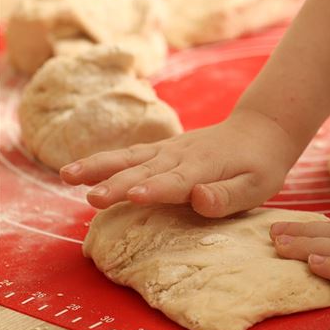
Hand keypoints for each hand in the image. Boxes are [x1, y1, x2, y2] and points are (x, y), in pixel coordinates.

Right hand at [60, 109, 299, 216]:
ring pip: (130, 158)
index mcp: (204, 168)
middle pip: (145, 171)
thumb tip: (199, 198)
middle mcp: (181, 156)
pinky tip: (83, 169)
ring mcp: (170, 150)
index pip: (176, 181)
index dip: (155, 190)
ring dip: (99, 166)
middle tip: (92, 199)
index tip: (133, 197)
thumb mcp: (257, 186)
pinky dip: (106, 160)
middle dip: (117, 184)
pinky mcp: (164, 149)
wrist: (261, 130)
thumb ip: (228, 195)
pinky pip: (132, 153)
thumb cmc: (261, 165)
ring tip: (68, 176)